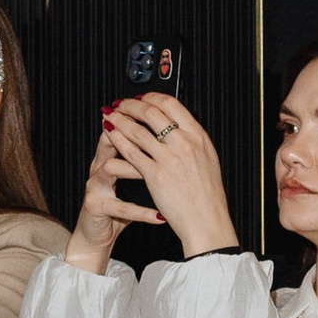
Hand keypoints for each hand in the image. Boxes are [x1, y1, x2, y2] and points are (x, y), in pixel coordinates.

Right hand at [68, 118, 161, 272]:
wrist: (96, 237)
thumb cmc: (117, 208)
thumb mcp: (129, 180)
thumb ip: (142, 160)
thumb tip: (168, 141)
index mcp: (106, 159)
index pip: (117, 131)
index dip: (131, 121)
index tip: (153, 115)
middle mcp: (97, 169)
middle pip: (109, 143)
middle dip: (129, 137)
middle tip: (154, 136)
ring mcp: (95, 187)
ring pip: (111, 169)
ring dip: (134, 169)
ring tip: (156, 172)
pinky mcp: (95, 207)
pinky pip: (120, 207)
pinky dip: (142, 212)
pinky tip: (159, 215)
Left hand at [103, 96, 235, 257]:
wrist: (207, 220)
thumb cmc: (208, 196)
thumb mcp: (207, 159)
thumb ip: (192, 141)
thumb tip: (178, 127)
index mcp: (198, 137)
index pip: (172, 104)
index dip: (152, 97)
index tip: (141, 98)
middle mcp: (184, 143)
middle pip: (152, 112)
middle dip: (131, 105)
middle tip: (120, 104)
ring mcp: (170, 159)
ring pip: (138, 130)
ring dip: (120, 120)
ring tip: (110, 116)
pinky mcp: (156, 175)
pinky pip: (131, 152)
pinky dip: (118, 141)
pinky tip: (111, 136)